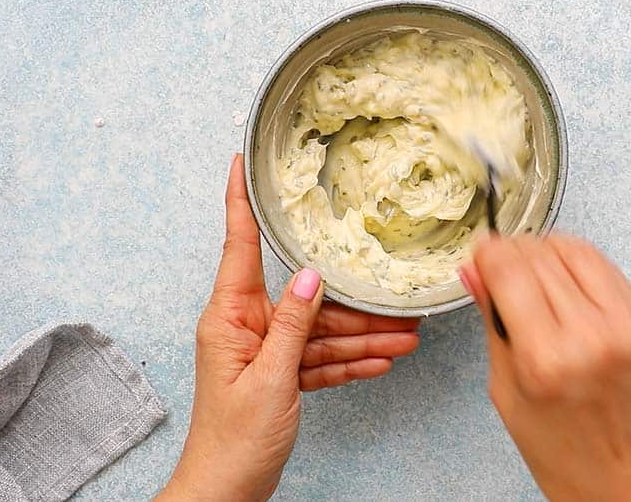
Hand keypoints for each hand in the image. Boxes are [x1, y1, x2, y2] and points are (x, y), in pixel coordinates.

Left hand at [156, 154, 420, 500]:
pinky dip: (347, 361)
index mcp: (229, 316)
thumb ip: (293, 324)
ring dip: (361, 337)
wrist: (226, 492)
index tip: (240, 161)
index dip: (239, 200)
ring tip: (404, 337)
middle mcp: (244, 327)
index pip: (238, 244)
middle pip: (302, 296)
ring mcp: (262, 352)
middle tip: (391, 296)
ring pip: (318, 331)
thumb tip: (312, 276)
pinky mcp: (278, 377)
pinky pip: (318, 359)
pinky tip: (382, 360)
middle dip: (349, 301)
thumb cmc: (234, 441)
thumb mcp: (271, 378)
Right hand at [459, 234, 630, 501]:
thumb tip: (476, 272)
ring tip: (535, 275)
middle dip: (514, 253)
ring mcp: (628, 327)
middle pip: (540, 253)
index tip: (481, 256)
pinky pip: (608, 268)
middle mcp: (591, 337)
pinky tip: (568, 285)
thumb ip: (493, 323)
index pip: (509, 268)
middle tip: (503, 269)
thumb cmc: (567, 455)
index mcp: (546, 360)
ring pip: (576, 250)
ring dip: (548, 252)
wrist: (629, 485)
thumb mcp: (507, 392)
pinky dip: (581, 266)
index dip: (488, 253)